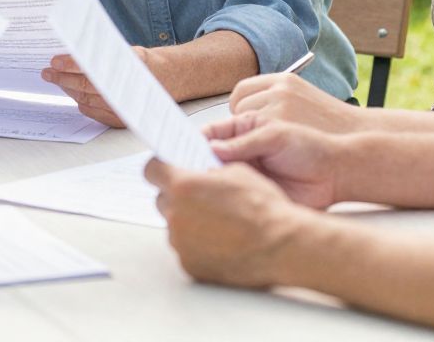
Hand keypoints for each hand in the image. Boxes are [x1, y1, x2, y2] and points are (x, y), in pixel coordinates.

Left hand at [40, 50, 156, 128]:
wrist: (168, 81)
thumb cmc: (144, 63)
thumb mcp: (125, 51)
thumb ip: (101, 53)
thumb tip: (75, 50)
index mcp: (125, 71)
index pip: (90, 70)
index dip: (70, 65)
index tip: (54, 61)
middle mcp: (122, 94)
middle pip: (84, 87)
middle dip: (62, 78)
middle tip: (47, 72)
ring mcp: (120, 110)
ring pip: (86, 100)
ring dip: (68, 90)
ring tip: (56, 80)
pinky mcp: (120, 121)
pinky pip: (93, 112)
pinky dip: (81, 103)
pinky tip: (73, 94)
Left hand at [145, 158, 302, 288]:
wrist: (282, 246)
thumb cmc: (264, 209)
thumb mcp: (237, 172)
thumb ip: (207, 170)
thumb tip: (197, 169)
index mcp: (184, 186)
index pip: (152, 170)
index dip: (161, 168)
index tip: (165, 169)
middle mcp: (176, 214)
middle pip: (163, 199)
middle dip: (178, 196)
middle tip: (201, 198)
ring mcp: (181, 243)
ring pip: (175, 225)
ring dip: (188, 221)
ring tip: (218, 223)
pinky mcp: (189, 265)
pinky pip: (185, 248)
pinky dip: (197, 244)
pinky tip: (221, 241)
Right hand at [202, 111, 343, 208]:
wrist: (334, 174)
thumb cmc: (310, 147)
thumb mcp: (274, 136)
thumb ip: (243, 142)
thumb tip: (212, 148)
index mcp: (242, 129)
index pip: (210, 132)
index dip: (193, 139)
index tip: (180, 148)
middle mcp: (240, 151)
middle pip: (207, 156)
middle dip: (197, 162)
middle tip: (188, 170)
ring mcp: (245, 172)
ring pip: (217, 177)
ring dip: (210, 181)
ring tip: (205, 185)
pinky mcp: (253, 192)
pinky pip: (233, 195)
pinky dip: (225, 198)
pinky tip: (222, 199)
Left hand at [230, 72, 363, 134]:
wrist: (355, 139)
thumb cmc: (329, 127)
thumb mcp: (303, 101)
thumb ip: (277, 100)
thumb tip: (247, 109)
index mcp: (284, 80)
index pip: (242, 90)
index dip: (240, 107)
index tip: (245, 121)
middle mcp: (279, 89)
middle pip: (239, 104)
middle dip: (242, 122)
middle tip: (254, 137)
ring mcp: (279, 106)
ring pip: (243, 121)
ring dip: (248, 134)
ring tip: (264, 147)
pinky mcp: (280, 124)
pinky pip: (251, 135)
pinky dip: (253, 145)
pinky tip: (266, 153)